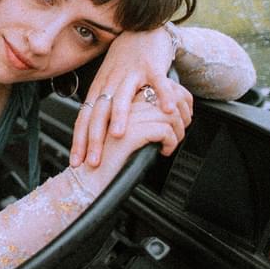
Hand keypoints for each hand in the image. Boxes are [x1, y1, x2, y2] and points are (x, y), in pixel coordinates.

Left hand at [71, 26, 190, 167]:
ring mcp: (131, 74)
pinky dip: (162, 95)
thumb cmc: (123, 63)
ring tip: (117, 135)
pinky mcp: (152, 67)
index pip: (84, 118)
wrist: (141, 30)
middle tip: (93, 160)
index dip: (79, 140)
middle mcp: (111, 82)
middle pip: (99, 112)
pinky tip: (165, 111)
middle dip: (95, 138)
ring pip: (123, 96)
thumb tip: (98, 137)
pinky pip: (159, 82)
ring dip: (120, 116)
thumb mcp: (108, 85)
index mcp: (99, 89)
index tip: (76, 161)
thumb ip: (105, 108)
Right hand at [72, 100, 187, 194]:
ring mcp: (124, 117)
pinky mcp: (131, 132)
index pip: (153, 89)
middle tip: (177, 133)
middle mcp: (119, 105)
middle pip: (162, 99)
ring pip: (167, 114)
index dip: (171, 104)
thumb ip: (137, 119)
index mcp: (115, 102)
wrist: (90, 179)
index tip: (176, 122)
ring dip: (177, 131)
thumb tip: (162, 115)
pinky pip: (164, 130)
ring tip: (171, 143)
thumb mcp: (123, 134)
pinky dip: (170, 142)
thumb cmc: (107, 161)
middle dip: (178, 116)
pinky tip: (163, 151)